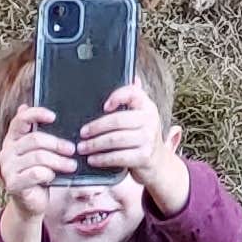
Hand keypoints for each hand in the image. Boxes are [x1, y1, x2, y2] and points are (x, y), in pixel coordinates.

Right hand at [0, 102, 73, 221]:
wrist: (33, 204)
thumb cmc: (40, 175)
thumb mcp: (42, 152)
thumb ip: (38, 133)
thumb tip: (24, 106)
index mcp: (13, 139)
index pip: (20, 120)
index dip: (36, 114)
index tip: (53, 116)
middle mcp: (6, 151)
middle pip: (35, 139)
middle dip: (57, 144)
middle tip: (72, 150)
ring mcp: (7, 168)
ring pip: (39, 156)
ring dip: (59, 161)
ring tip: (71, 165)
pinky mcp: (12, 183)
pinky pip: (37, 173)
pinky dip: (49, 174)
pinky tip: (53, 176)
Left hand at [81, 80, 188, 213]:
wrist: (158, 163)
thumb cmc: (143, 136)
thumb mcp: (141, 116)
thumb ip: (134, 100)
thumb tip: (133, 77)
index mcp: (147, 106)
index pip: (133, 93)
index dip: (117, 96)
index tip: (103, 106)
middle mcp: (150, 120)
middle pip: (118, 120)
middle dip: (96, 127)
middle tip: (82, 133)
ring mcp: (148, 139)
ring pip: (115, 139)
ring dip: (95, 144)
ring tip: (82, 148)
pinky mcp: (144, 157)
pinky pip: (118, 156)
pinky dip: (102, 159)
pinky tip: (93, 159)